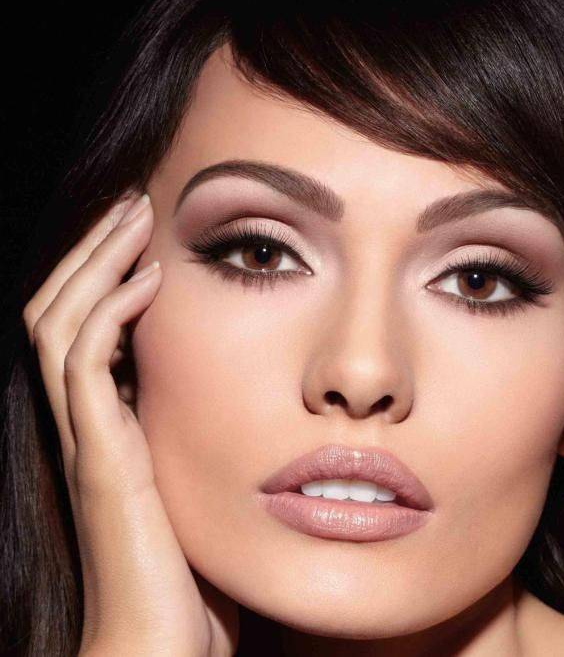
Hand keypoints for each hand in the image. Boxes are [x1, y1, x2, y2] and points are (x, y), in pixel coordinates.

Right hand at [22, 194, 238, 655]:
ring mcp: (86, 436)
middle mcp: (87, 422)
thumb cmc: (191, 572)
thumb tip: (250, 400)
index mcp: (112, 424)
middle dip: (96, 249)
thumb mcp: (201, 487)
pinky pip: (85, 362)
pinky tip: (152, 279)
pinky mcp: (99, 455)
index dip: (108, 273)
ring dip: (97, 261)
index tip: (150, 232)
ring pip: (62, 321)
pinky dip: (110, 311)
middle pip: (64, 308)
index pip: (89, 326)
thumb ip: (209, 438)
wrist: (161, 646)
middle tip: (133, 201)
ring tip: (134, 215)